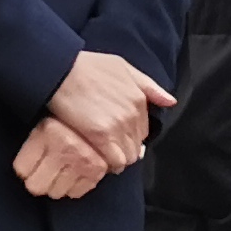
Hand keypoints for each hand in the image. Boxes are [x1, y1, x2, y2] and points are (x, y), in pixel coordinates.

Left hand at [12, 116, 110, 199]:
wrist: (111, 105)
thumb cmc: (75, 111)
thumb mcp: (49, 119)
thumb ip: (36, 143)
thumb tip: (24, 171)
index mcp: (47, 132)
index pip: (21, 169)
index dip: (24, 168)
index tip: (28, 165)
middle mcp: (63, 148)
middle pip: (36, 186)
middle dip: (38, 180)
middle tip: (45, 170)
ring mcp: (81, 161)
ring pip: (56, 192)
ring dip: (57, 183)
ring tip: (63, 169)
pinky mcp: (97, 171)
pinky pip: (77, 192)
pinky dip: (76, 186)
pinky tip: (77, 172)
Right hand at [45, 49, 177, 173]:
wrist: (60, 70)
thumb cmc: (86, 66)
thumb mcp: (122, 67)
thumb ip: (148, 85)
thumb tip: (170, 101)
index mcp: (139, 99)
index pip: (143, 130)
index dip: (130, 136)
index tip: (116, 137)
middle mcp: (133, 115)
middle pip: (137, 145)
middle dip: (124, 148)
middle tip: (107, 148)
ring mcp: (118, 127)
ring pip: (128, 156)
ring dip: (117, 159)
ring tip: (102, 155)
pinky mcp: (101, 136)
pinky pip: (115, 161)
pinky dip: (109, 164)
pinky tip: (98, 160)